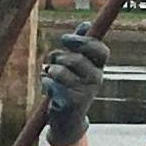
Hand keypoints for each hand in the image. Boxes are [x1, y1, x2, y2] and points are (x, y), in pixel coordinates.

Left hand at [40, 27, 108, 145]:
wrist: (68, 121)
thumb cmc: (72, 88)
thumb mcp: (78, 67)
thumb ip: (80, 46)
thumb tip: (85, 24)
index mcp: (99, 69)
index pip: (100, 50)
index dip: (83, 41)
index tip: (64, 39)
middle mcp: (96, 80)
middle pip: (75, 58)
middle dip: (58, 58)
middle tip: (53, 63)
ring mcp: (85, 92)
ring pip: (60, 70)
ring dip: (50, 71)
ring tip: (51, 77)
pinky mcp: (71, 103)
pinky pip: (51, 83)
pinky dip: (45, 82)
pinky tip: (49, 89)